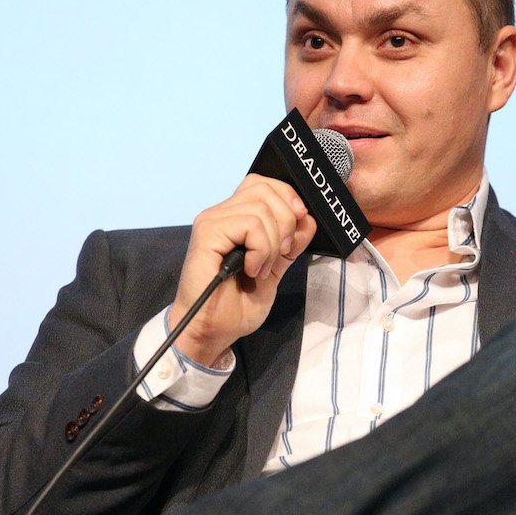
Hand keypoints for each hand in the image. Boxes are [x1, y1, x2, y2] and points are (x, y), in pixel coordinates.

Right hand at [168, 175, 316, 364]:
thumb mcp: (274, 270)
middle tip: (281, 254)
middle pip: (265, 189)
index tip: (299, 223)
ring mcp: (212, 221)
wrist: (213, 330)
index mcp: (235, 217)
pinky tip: (251, 269)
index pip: (263, 184)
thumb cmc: (236, 305)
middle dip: (286, 221)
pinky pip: (250, 225)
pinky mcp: (207, 233)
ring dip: (272, 244)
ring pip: (261, 209)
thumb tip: (308, 218)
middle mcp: (221, 213)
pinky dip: (261, 250)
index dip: (287, 197)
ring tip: (261, 269)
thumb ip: (290, 244)